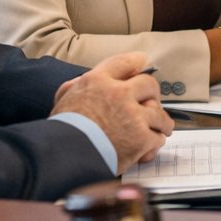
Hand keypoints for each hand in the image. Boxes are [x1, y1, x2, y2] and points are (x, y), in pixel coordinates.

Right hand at [51, 52, 173, 170]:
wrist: (63, 158)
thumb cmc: (61, 132)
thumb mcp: (64, 99)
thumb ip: (77, 86)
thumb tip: (86, 79)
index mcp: (99, 82)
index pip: (126, 63)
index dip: (138, 63)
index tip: (145, 65)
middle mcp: (119, 94)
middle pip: (149, 84)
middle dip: (152, 94)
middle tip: (151, 102)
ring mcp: (133, 116)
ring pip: (159, 113)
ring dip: (159, 121)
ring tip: (159, 127)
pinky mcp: (141, 138)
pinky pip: (157, 137)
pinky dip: (154, 142)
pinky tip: (148, 146)